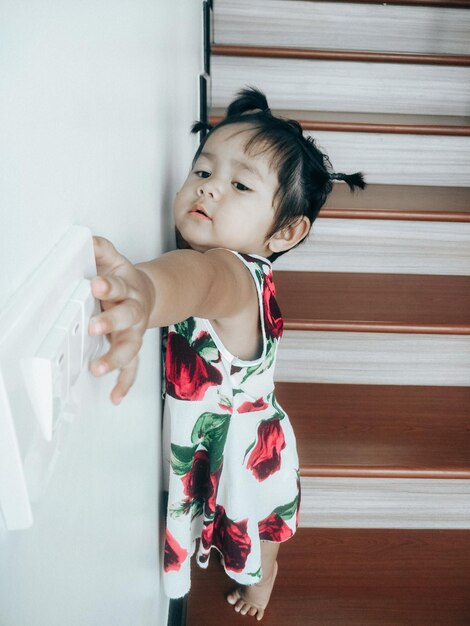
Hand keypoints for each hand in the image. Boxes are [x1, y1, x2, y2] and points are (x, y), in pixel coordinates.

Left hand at [89, 236, 154, 403]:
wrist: (149, 294)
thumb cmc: (126, 280)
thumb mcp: (115, 261)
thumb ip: (102, 250)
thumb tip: (89, 239)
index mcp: (129, 288)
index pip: (120, 285)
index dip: (109, 285)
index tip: (97, 284)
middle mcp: (135, 311)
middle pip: (127, 316)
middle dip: (111, 321)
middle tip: (94, 326)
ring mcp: (134, 332)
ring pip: (130, 346)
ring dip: (115, 358)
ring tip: (98, 368)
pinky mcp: (132, 346)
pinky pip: (132, 368)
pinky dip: (125, 382)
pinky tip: (115, 396)